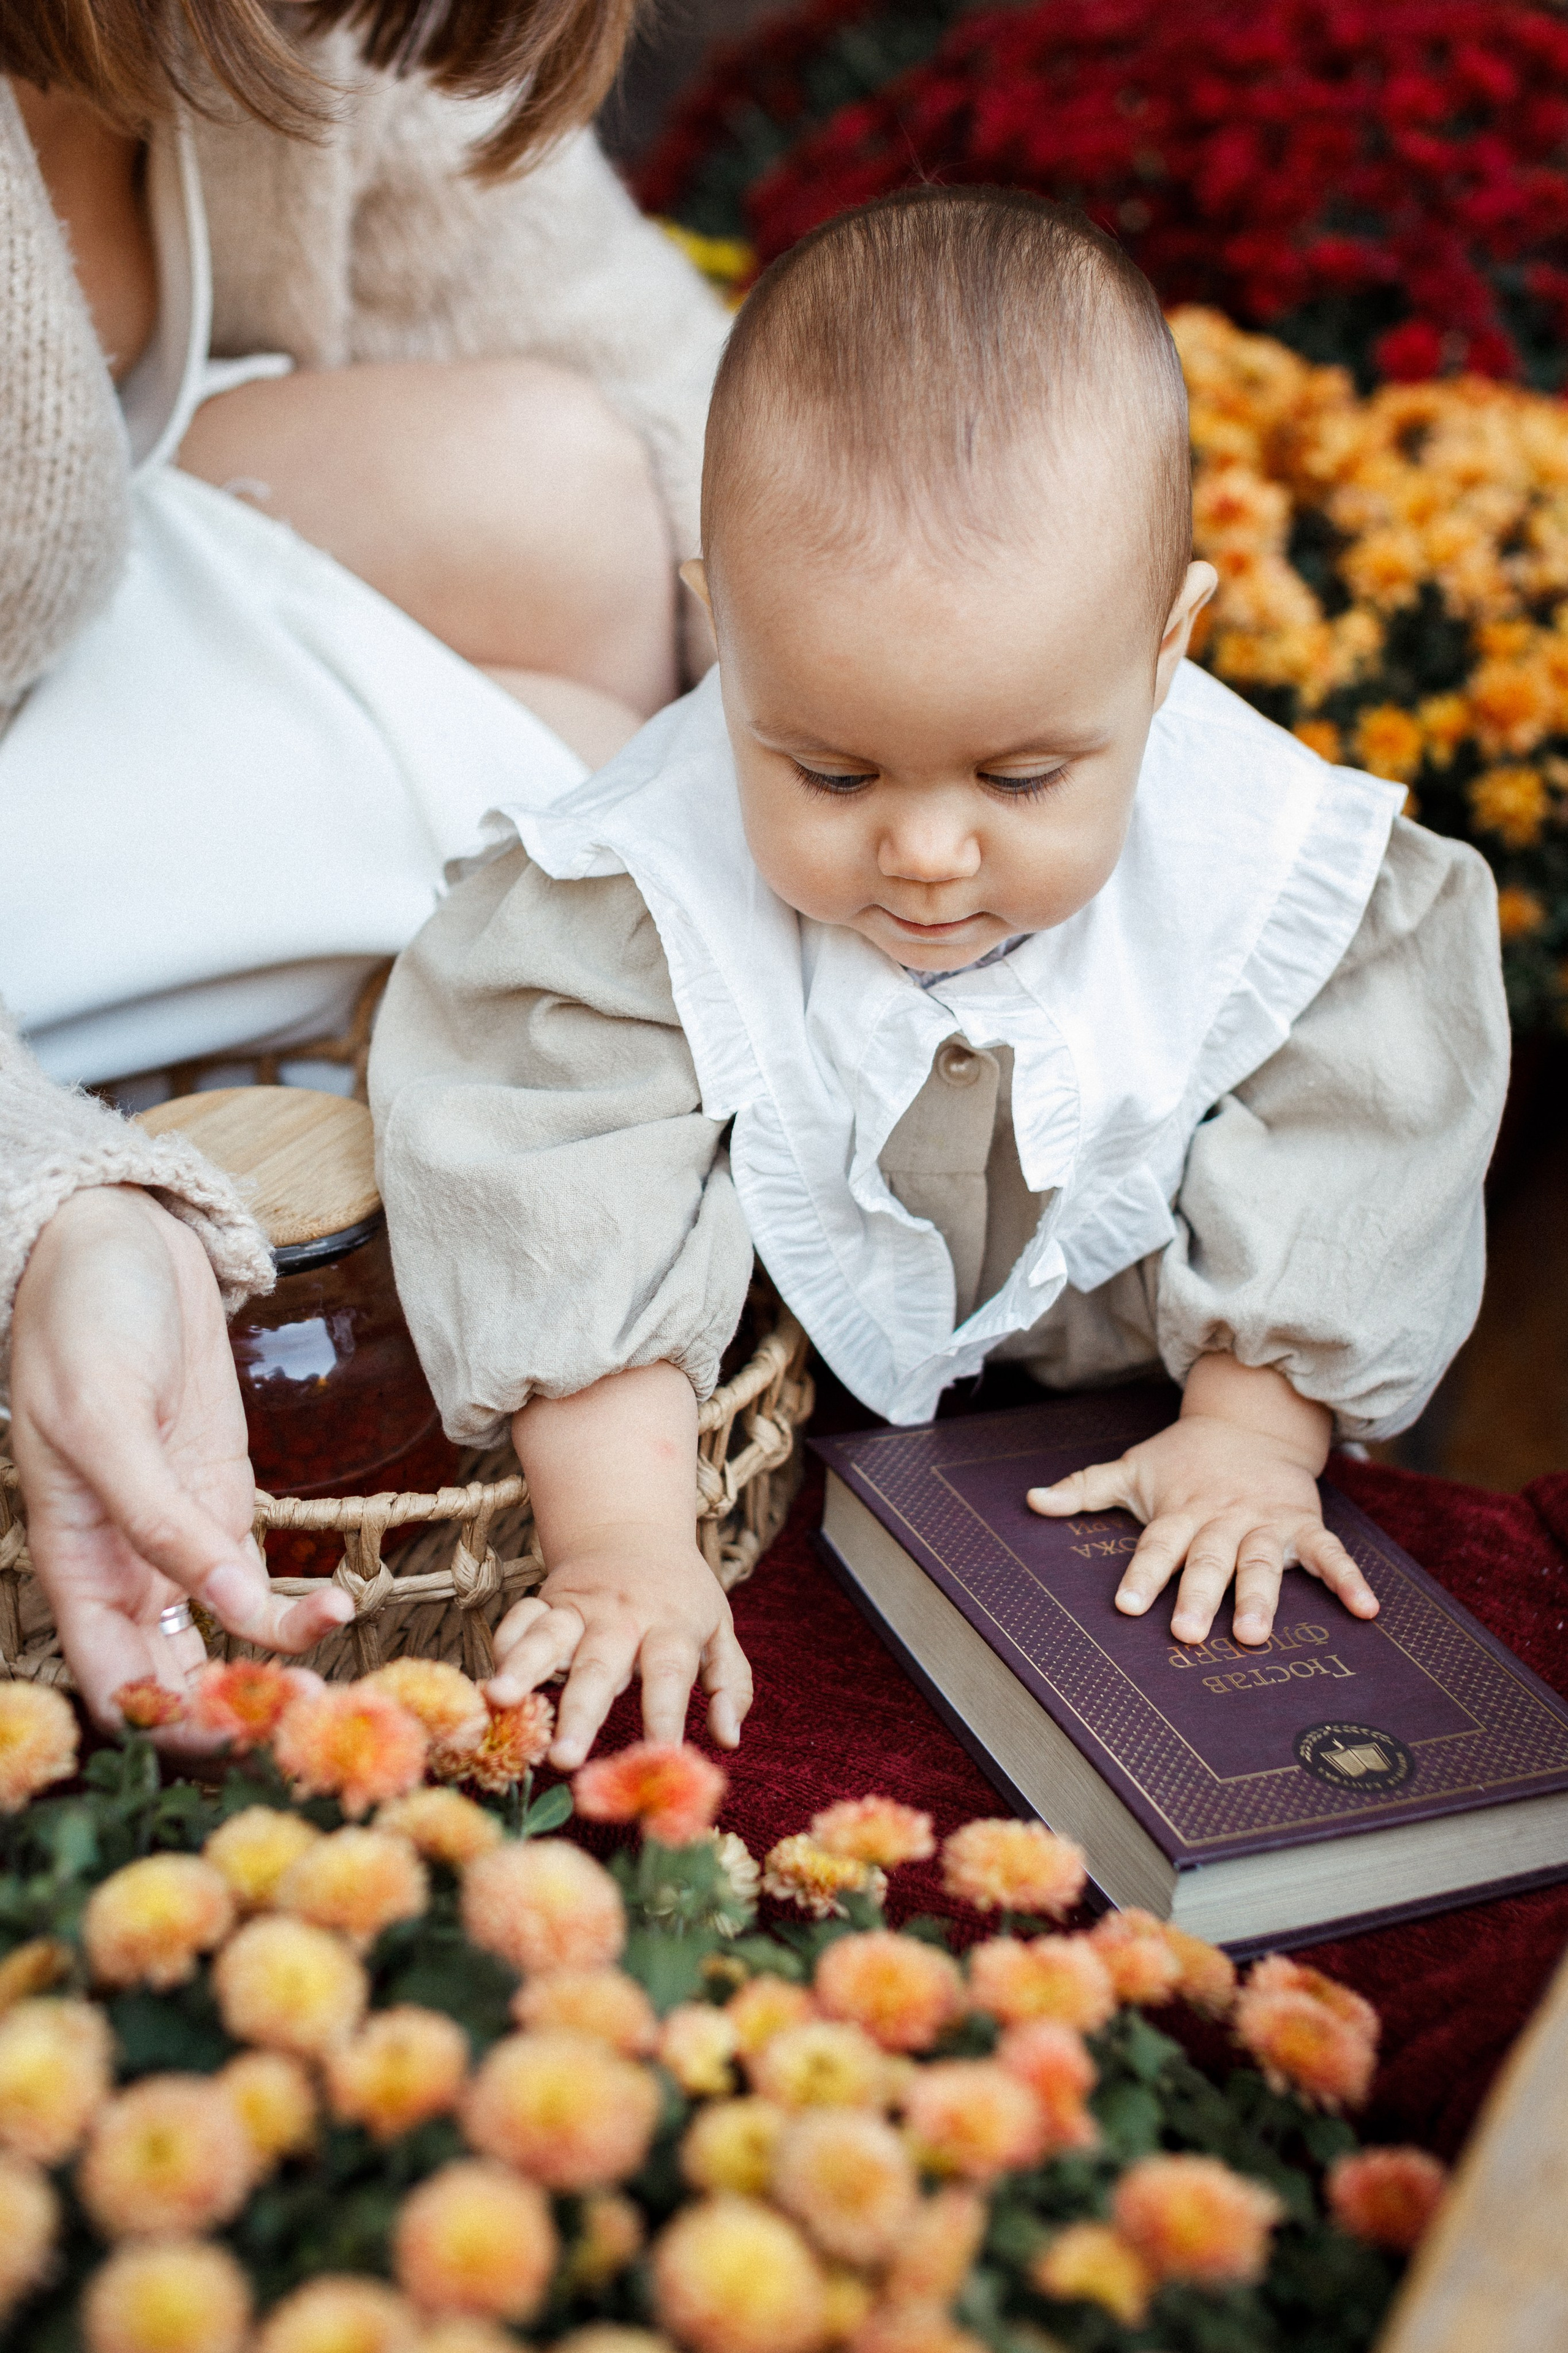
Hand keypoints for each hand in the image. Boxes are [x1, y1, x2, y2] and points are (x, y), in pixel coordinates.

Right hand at [9, 1186, 351, 1735]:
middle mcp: (125, 1564)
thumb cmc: (85, 1318)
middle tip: (306, 1728)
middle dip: (231, 1714)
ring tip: (334, 1689)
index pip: (110, 1678)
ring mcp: (180, 1535)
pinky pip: (257, 1584)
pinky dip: (293, 1611)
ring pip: (219, 1641)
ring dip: (271, 1672)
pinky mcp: (226, 1501)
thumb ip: (160, 1519)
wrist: (121, 1238)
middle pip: (169, 1676)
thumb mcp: (106, 1417)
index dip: (165, 1722)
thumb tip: (223, 1605)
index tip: (238, 1735)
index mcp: (75, 1558)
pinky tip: (339, 1608)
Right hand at [497, 1361, 753, 1767]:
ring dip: (522, 1668)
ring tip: (500, 1700)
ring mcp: (578, 1607)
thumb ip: (729, 1683)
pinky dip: (503, 1644)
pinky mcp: (546, 1600)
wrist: (634, 1531)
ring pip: (548, 1638)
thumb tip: (729, 1740)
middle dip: (581, 1713)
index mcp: (670, 1625)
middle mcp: (622, 1617)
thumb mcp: (719, 1630)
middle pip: (600, 1665)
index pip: (669, 1673)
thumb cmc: (682, 1597)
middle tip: (564, 1758)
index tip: (662, 1760)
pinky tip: (489, 1678)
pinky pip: (519, 1619)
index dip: (666, 1716)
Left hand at [1026, 1355, 1378, 1645]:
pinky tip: (1366, 1610)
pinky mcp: (1303, 1523)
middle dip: (1197, 1596)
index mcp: (1179, 1512)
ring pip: (1261, 1562)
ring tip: (1253, 1634)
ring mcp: (1265, 1522)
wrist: (1248, 1422)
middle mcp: (1221, 1520)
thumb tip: (1031, 1501)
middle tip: (1185, 1633)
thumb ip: (1084, 1489)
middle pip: (1207, 1560)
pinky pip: (1330, 1553)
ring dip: (1260, 1597)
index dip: (1142, 1574)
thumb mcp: (1132, 1468)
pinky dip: (1348, 1580)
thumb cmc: (1182, 1459)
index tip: (1126, 1604)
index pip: (1156, 1546)